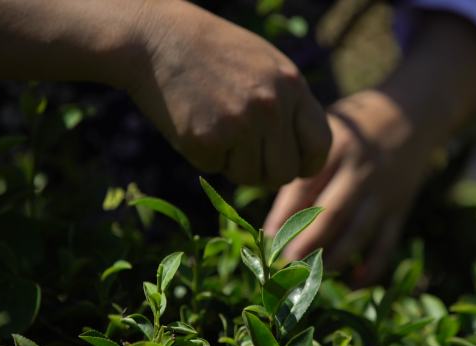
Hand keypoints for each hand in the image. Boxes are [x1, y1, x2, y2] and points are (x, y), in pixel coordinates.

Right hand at [127, 1, 330, 186]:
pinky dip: (204, 155)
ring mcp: (240, 124)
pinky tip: (194, 123)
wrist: (155, 38)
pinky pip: (215, 169)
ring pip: (250, 177)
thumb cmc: (213, 52)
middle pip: (284, 172)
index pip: (320, 144)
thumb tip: (303, 153)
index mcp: (292, 85)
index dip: (307, 163)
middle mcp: (272, 107)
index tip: (294, 167)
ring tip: (217, 128)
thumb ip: (289, 104)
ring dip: (233, 164)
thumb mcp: (266, 66)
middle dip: (266, 172)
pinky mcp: (207, 139)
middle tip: (245, 154)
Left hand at [264, 90, 443, 284]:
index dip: (283, 216)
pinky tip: (352, 283)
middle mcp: (358, 172)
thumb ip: (304, 168)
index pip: (304, 188)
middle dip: (306, 244)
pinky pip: (386, 243)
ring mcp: (382, 192)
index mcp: (334, 150)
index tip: (266, 240)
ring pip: (358, 232)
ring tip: (311, 277)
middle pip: (331, 214)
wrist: (410, 114)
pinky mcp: (400, 208)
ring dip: (334, 258)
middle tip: (284, 266)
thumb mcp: (327, 132)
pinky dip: (371, 268)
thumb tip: (276, 219)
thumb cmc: (354, 128)